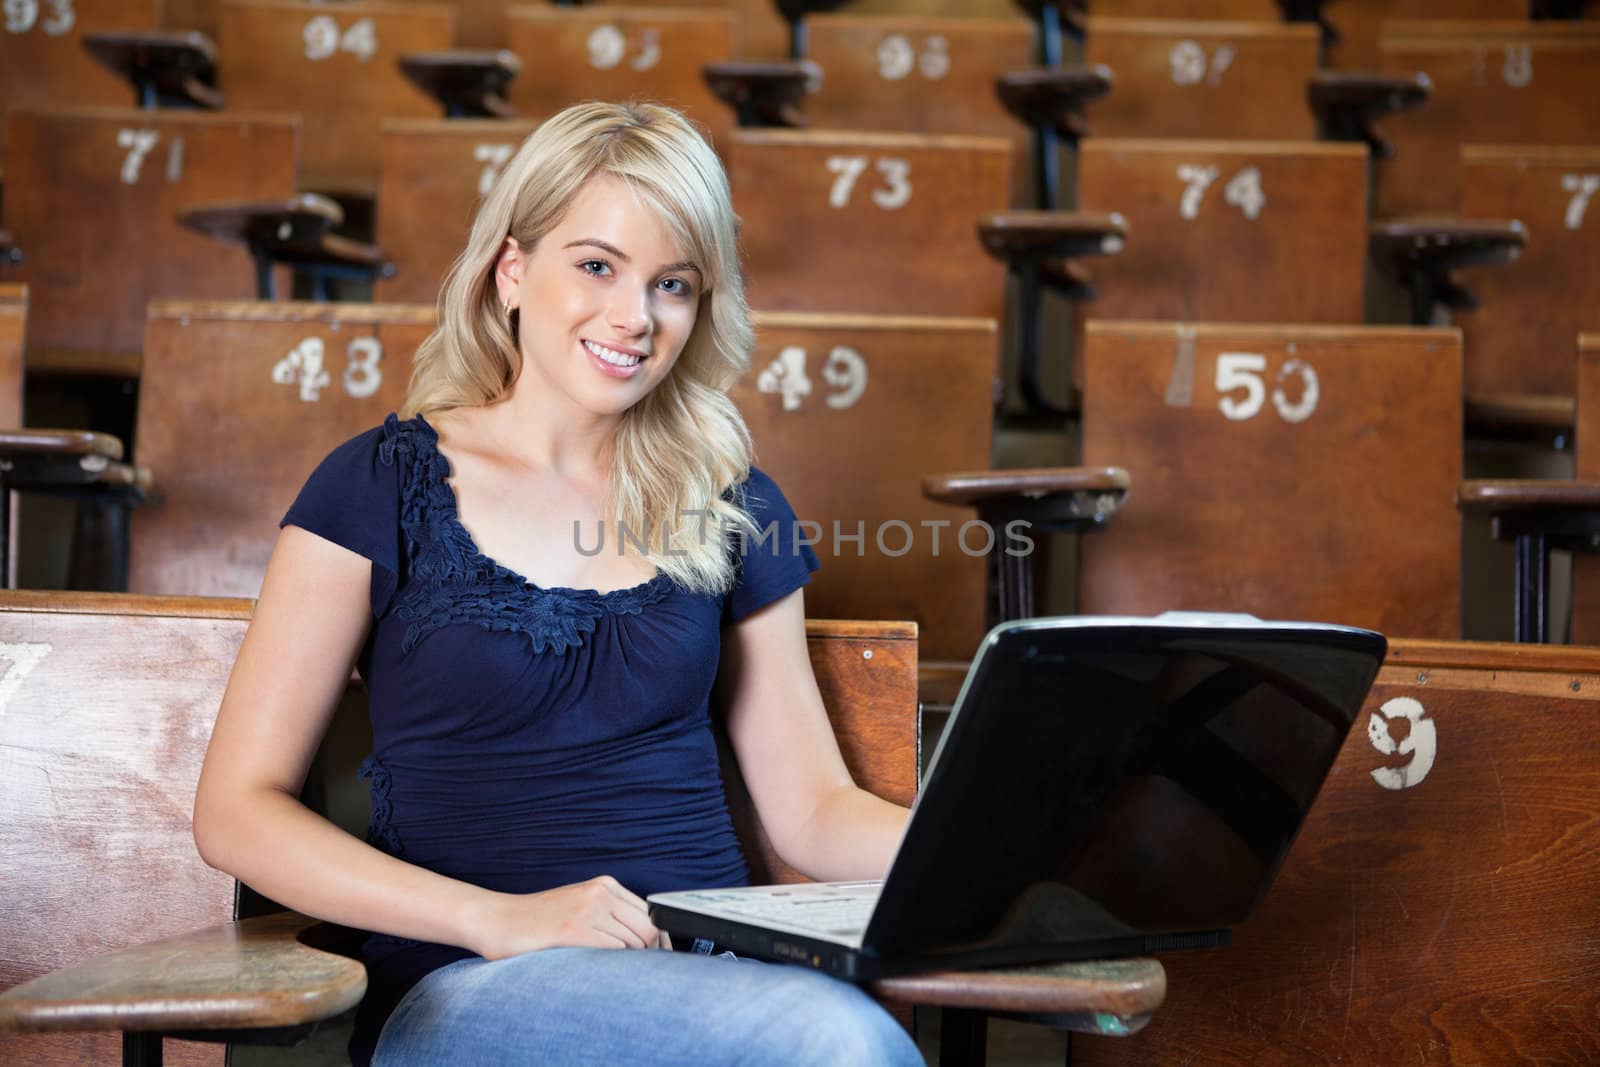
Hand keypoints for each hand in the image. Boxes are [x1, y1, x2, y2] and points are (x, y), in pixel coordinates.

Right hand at [464, 875, 669, 959]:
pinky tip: (602, 976)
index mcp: (605, 885)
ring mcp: (588, 909)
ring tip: (618, 978)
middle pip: (648, 929)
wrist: (496, 920)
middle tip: (644, 978)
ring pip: (633, 943)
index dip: (660, 941)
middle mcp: (600, 892)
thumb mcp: (580, 908)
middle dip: (652, 956)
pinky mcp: (574, 929)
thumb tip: (648, 943)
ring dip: (631, 965)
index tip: (661, 960)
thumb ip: (610, 917)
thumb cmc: (537, 922)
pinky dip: (614, 968)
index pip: (651, 914)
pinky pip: (612, 952)